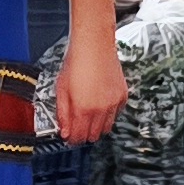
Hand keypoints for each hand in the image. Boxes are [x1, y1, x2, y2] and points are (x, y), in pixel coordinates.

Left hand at [54, 29, 125, 145]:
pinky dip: (108, 114)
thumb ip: (63, 114)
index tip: (69, 136)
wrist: (94, 45)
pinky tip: (100, 104)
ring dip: (96, 126)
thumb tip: (64, 132)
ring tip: (88, 115)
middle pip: (93, 136)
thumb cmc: (76, 63)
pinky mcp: (122, 96)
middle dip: (84, 134)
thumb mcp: (61, 89)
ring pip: (106, 128)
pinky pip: (116, 114)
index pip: (78, 137)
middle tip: (77, 125)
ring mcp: (114, 103)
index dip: (72, 139)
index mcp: (83, 109)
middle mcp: (101, 109)